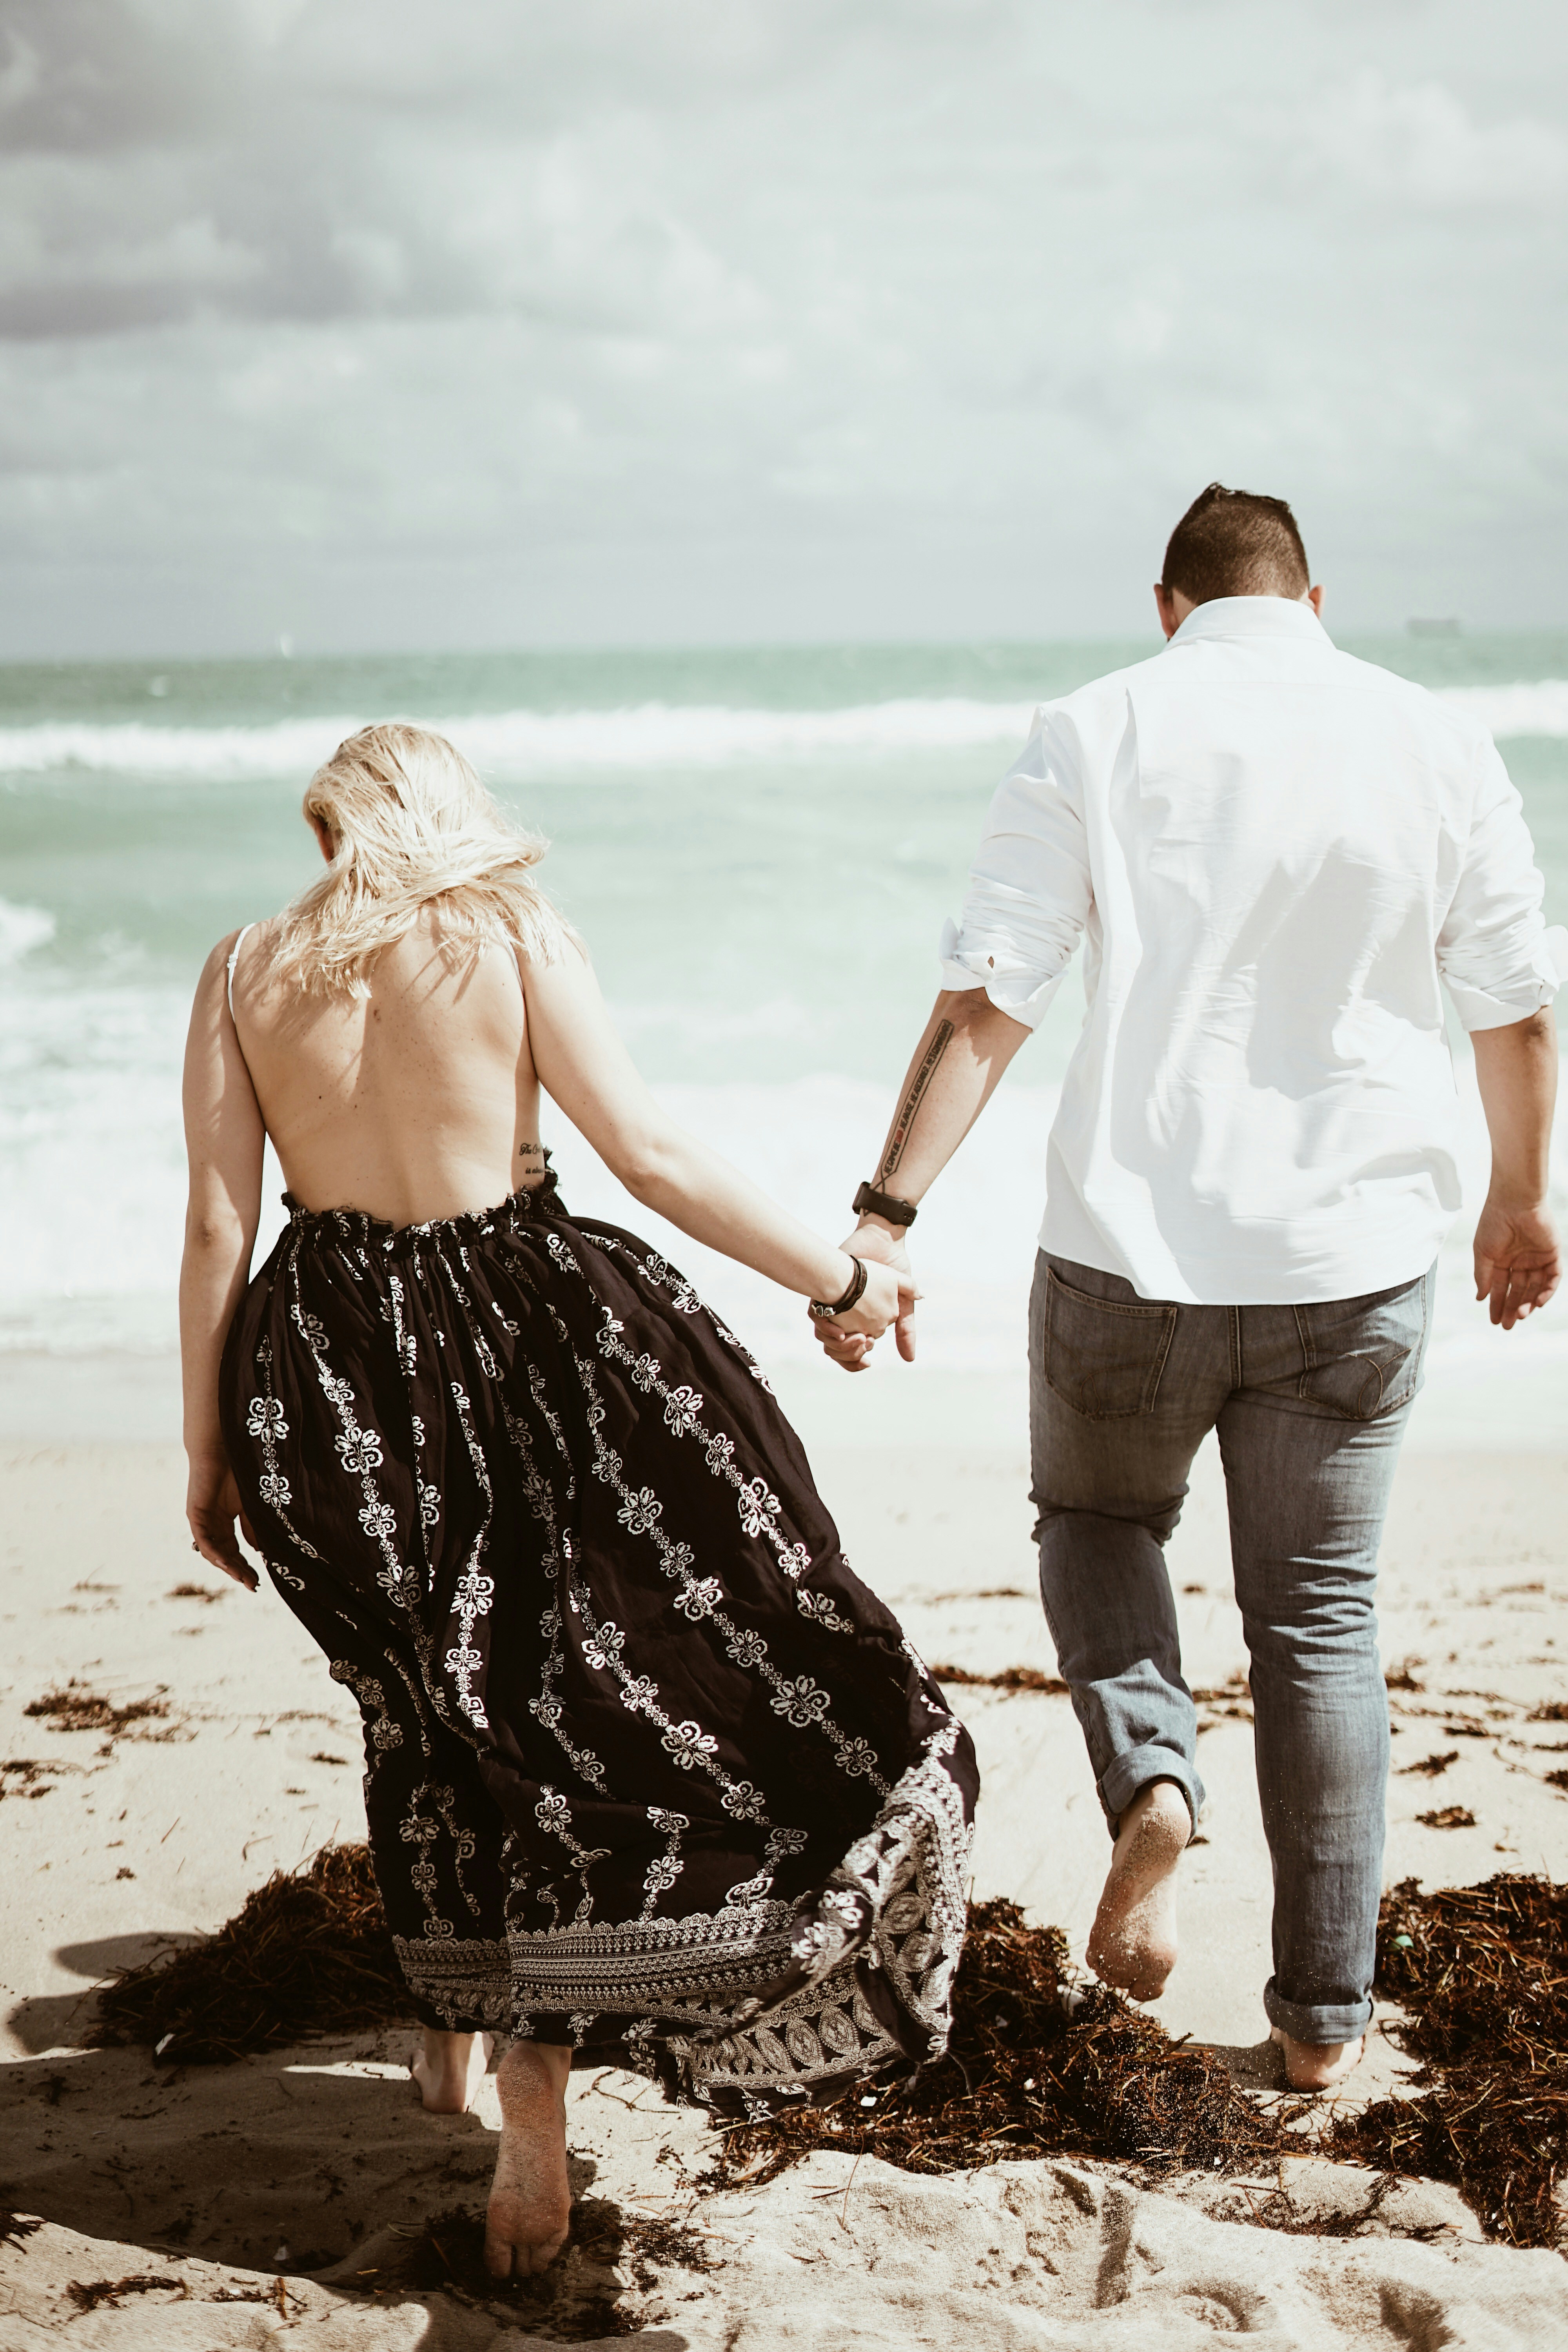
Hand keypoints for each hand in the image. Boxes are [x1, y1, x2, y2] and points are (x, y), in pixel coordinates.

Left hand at [186, 1453, 259, 1589]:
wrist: (220, 1449)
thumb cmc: (236, 1472)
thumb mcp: (249, 1505)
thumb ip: (252, 1527)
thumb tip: (260, 1551)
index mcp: (223, 1523)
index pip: (234, 1551)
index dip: (244, 1567)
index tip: (258, 1581)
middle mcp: (211, 1526)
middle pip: (224, 1556)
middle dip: (239, 1572)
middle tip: (253, 1585)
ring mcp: (202, 1522)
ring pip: (213, 1553)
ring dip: (228, 1567)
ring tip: (244, 1579)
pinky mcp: (195, 1516)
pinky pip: (204, 1541)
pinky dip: (215, 1554)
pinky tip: (227, 1564)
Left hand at [811, 1222, 919, 1372]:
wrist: (881, 1243)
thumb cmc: (893, 1269)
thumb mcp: (903, 1302)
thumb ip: (906, 1329)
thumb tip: (910, 1359)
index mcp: (863, 1322)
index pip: (854, 1352)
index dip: (857, 1360)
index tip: (867, 1359)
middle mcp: (846, 1316)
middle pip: (838, 1349)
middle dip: (848, 1354)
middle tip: (863, 1343)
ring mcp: (834, 1305)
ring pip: (826, 1338)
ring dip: (837, 1345)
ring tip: (854, 1338)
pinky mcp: (823, 1292)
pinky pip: (816, 1318)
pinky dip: (825, 1327)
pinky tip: (839, 1331)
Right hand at [1473, 1193, 1561, 1328]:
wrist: (1514, 1202)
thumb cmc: (1494, 1224)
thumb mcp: (1483, 1253)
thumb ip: (1482, 1276)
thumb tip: (1480, 1298)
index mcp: (1502, 1261)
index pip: (1501, 1288)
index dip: (1497, 1304)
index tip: (1493, 1321)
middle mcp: (1520, 1262)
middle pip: (1518, 1291)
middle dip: (1512, 1308)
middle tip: (1507, 1326)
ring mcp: (1537, 1259)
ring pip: (1535, 1288)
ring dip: (1528, 1303)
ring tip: (1519, 1316)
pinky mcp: (1552, 1254)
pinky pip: (1553, 1278)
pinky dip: (1547, 1291)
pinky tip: (1537, 1303)